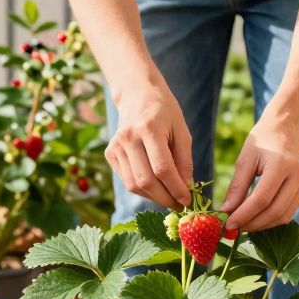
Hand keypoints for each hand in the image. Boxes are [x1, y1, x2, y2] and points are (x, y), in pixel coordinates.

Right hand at [106, 81, 192, 208]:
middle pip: (146, 181)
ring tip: (169, 197)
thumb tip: (186, 188)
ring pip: (134, 185)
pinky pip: (126, 180)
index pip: (162, 168)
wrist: (137, 94)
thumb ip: (184, 160)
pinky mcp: (110, 153)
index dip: (176, 188)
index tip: (188, 200)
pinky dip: (142, 190)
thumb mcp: (182, 130)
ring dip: (154, 197)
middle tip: (179, 205)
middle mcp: (128, 138)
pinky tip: (155, 187)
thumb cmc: (164, 111)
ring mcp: (116, 146)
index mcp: (149, 128)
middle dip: (165, 198)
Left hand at [220, 112, 298, 230]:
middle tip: (235, 227)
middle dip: (253, 223)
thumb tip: (226, 211)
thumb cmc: (263, 140)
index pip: (262, 199)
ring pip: (284, 216)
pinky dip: (272, 218)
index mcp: (281, 164)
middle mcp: (298, 175)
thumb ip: (237, 186)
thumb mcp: (245, 159)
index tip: (229, 224)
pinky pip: (290, 211)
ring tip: (245, 223)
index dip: (244, 215)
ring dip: (263, 224)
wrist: (288, 127)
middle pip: (275, 211)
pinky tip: (258, 217)